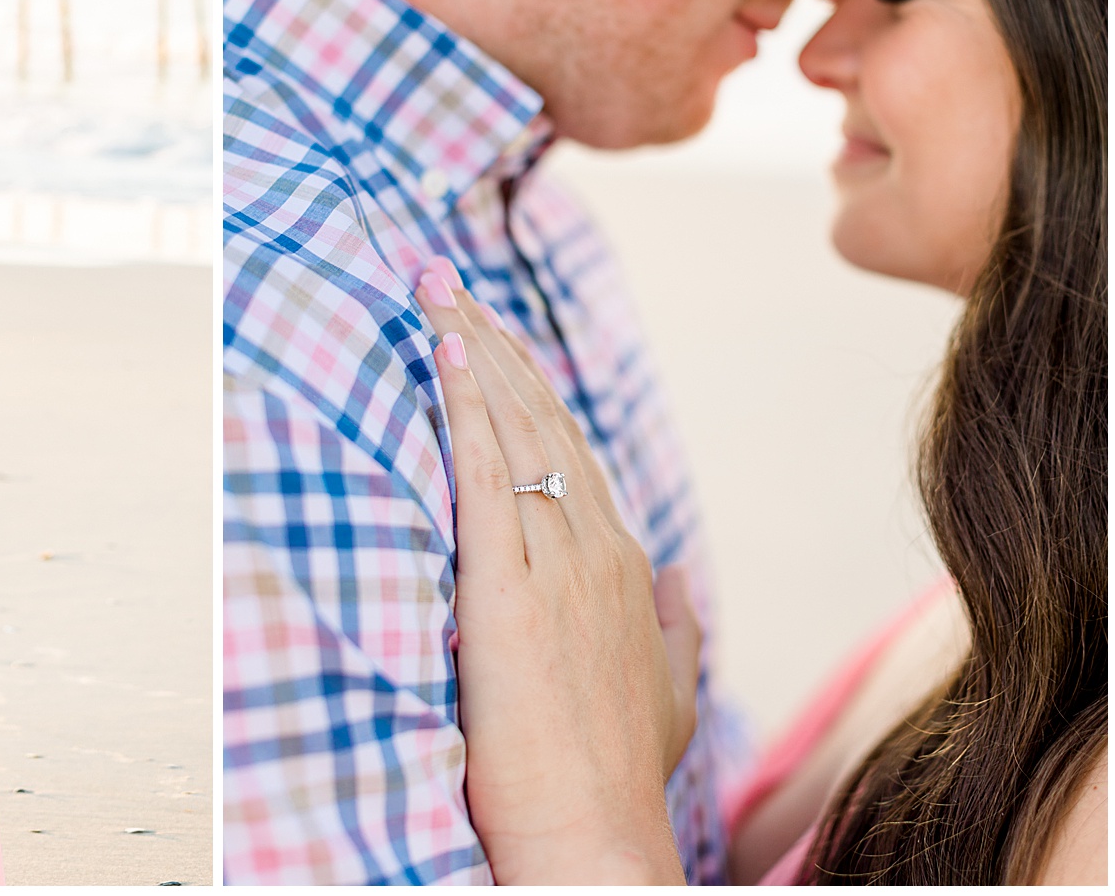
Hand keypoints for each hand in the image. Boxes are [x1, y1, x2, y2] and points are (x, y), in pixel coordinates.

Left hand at [416, 260, 697, 884]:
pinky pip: (485, 471)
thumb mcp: (664, 697)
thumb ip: (676, 630)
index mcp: (624, 567)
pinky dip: (464, 403)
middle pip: (540, 416)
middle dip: (491, 339)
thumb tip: (683, 582)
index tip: (489, 329)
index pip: (569, 448)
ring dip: (469, 348)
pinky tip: (442, 350)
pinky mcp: (507, 590)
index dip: (525, 383)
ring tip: (431, 286)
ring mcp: (555, 564)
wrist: (594, 839)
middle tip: (444, 276)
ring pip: (513, 427)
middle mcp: (595, 548)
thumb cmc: (617, 777)